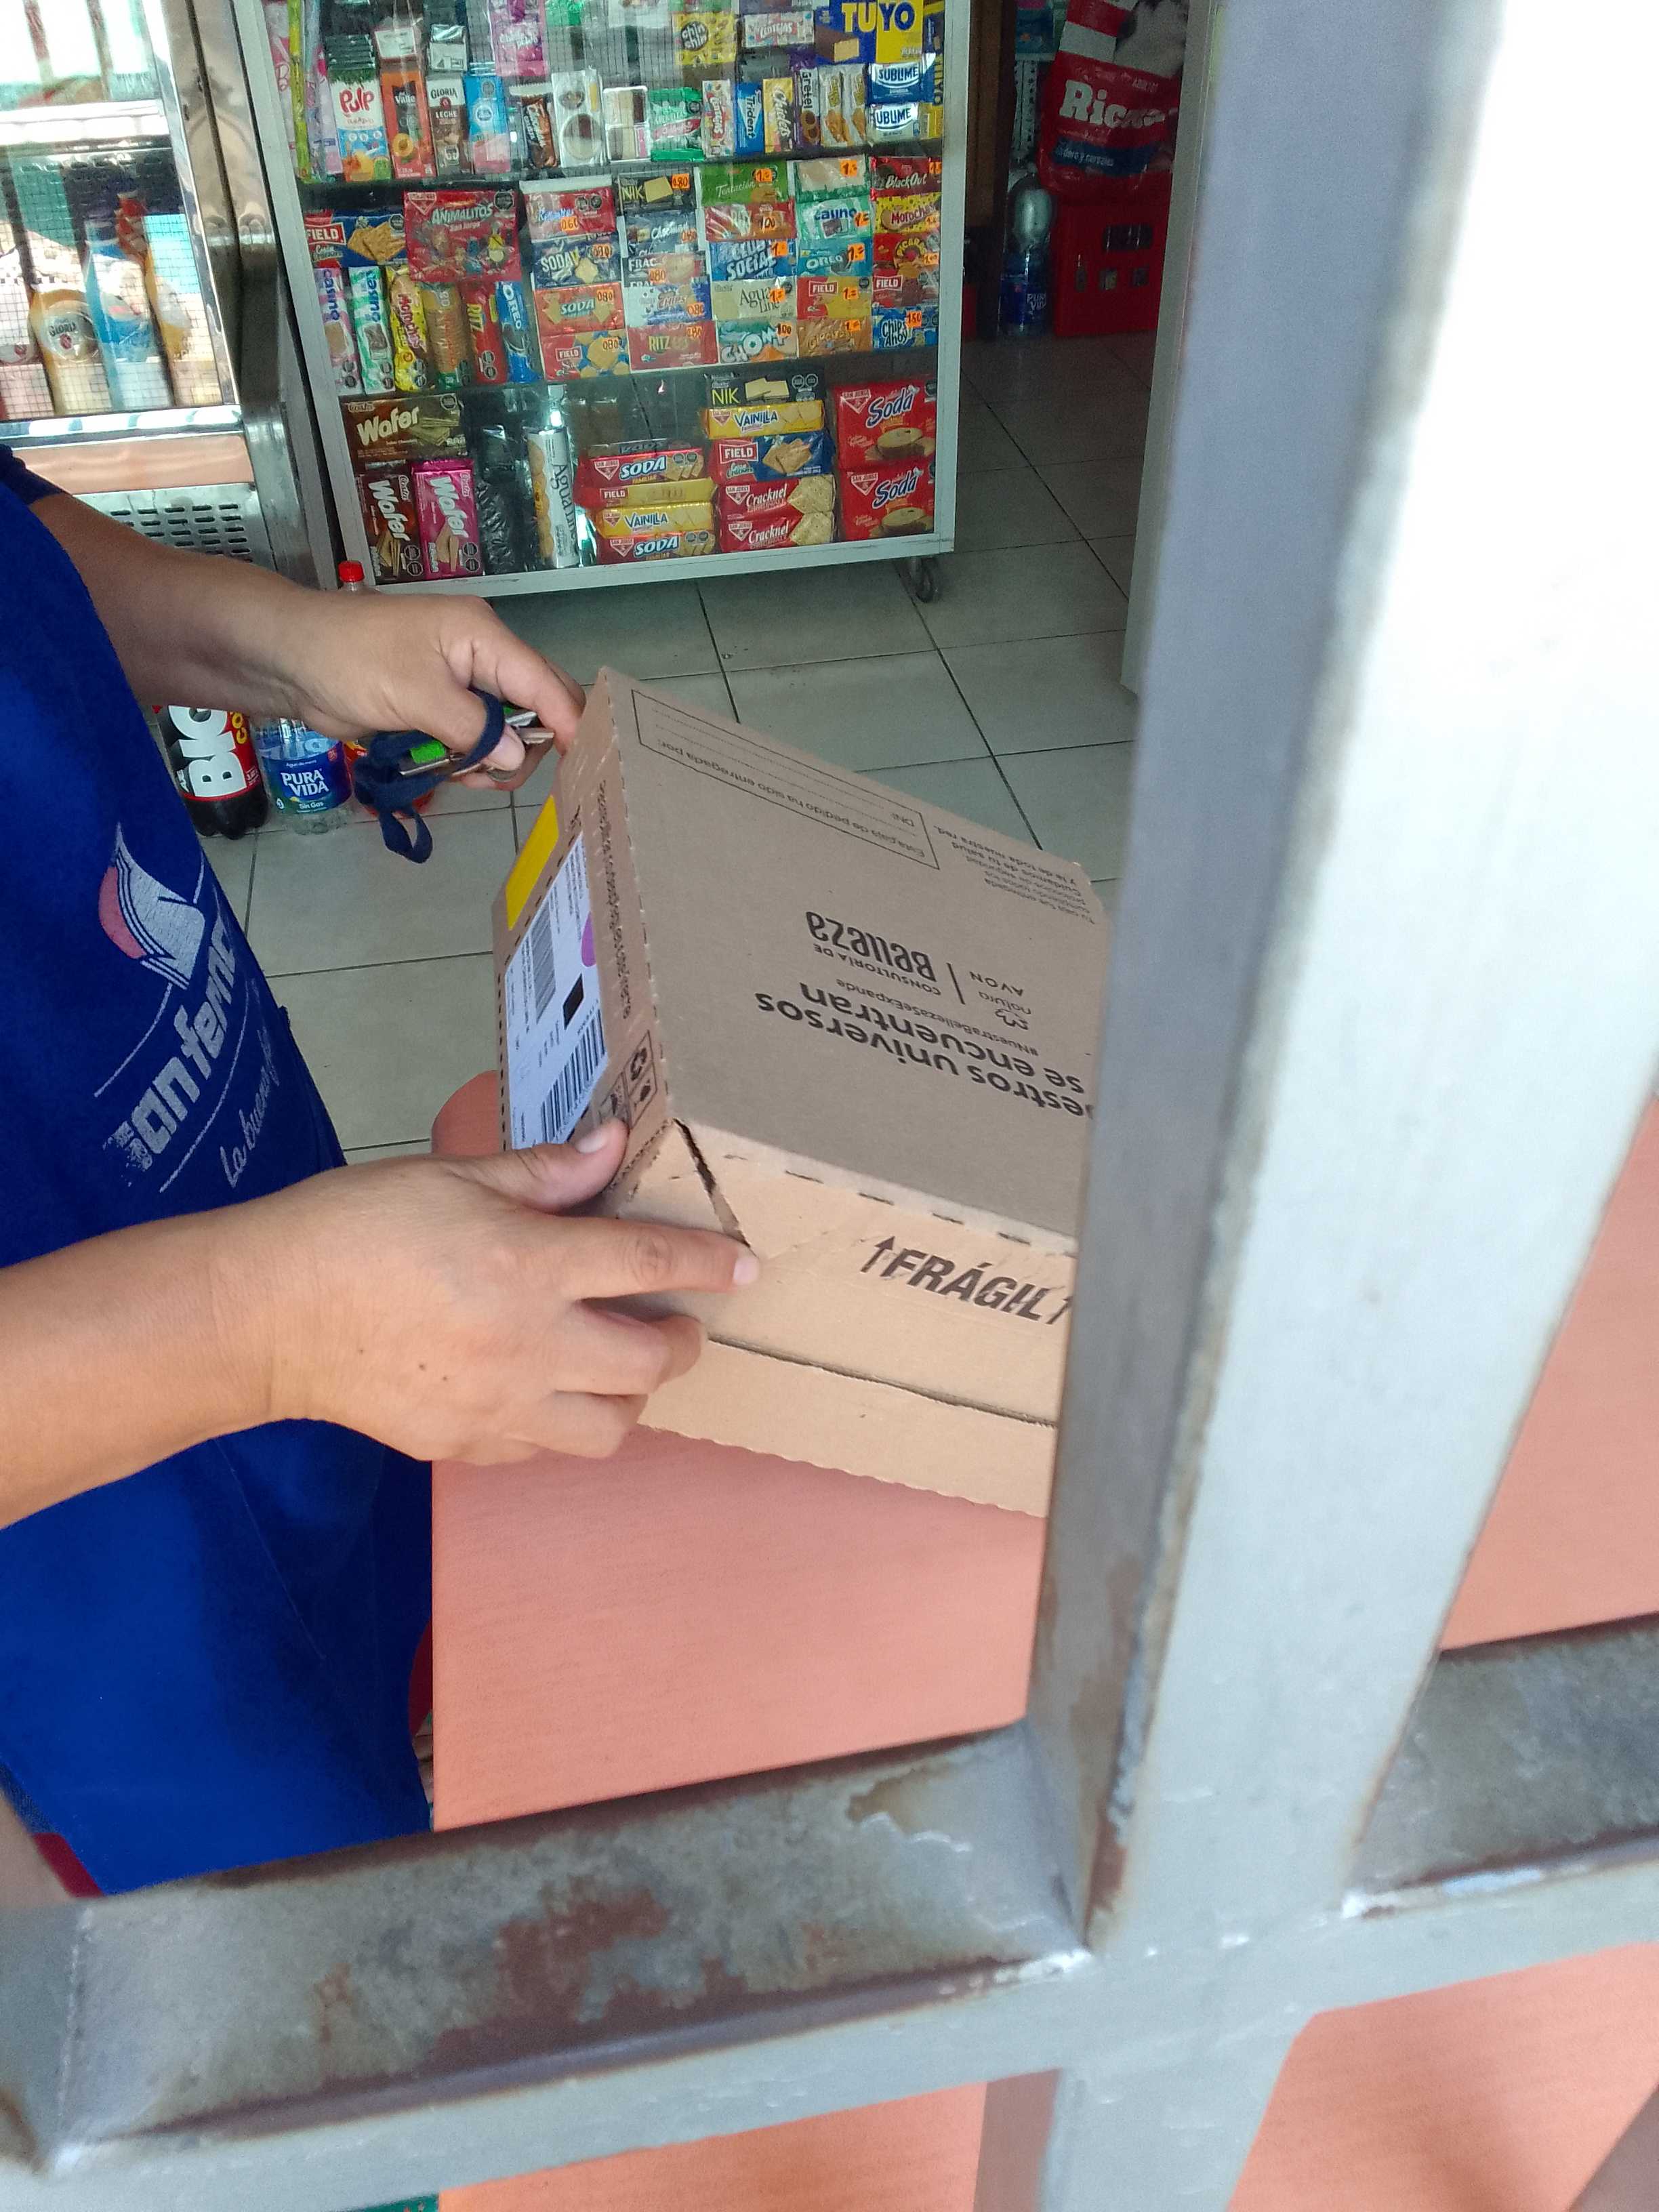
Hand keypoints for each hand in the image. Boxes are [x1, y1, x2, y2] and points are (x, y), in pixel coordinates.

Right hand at [245, 1121, 754, 1464]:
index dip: (710, 1264)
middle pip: (651, 1363)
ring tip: (619, 1367)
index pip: (652, 1266)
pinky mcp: (465, 1447)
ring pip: (611, 1428)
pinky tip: (549, 1394)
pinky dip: (564, 1424)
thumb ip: (543, 1172)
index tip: (747, 1267)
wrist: (266, 1316)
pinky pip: (545, 1451)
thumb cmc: (353, 1227)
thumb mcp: (451, 1177)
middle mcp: (531, 1346)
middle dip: (681, 1342)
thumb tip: (612, 1145)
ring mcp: (500, 1408)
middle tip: (676, 1324)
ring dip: (632, 1397)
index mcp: (531, 1266)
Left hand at [283, 590, 584, 789]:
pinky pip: (478, 740)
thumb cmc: (353, 660)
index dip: (567, 724)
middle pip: (536, 707)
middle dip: (528, 748)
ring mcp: (463, 684)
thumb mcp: (416, 694)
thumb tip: (514, 758)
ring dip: (494, 761)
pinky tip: (454, 772)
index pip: (545, 683)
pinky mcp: (442, 707)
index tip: (582, 765)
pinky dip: (472, 761)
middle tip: (499, 778)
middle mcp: (483, 657)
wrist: (293, 659)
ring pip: (508, 731)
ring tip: (465, 775)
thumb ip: (472, 728)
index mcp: (484, 637)